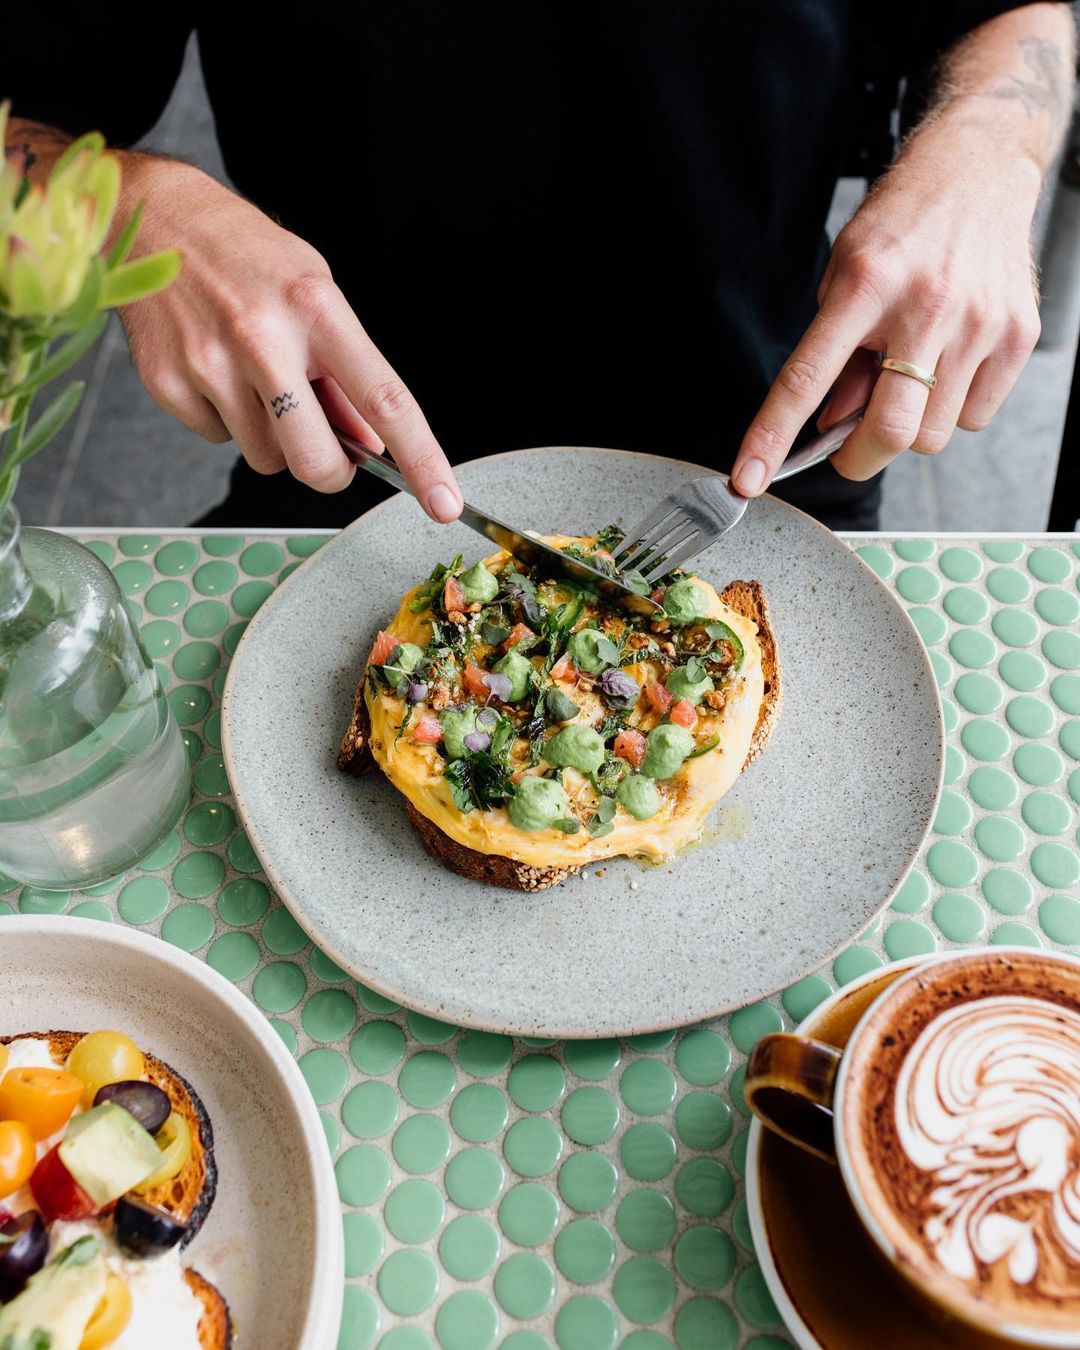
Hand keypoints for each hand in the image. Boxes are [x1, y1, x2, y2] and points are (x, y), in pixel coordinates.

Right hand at [108, 157, 462, 520]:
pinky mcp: (168, 384)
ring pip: (266, 458)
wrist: (153, 217)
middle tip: (327, 447)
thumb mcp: (317, 293)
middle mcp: (263, 338)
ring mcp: (209, 363)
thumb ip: (347, 371)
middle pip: (316, 460)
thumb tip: (373, 445)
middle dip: (329, 470)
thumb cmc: (248, 256)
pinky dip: (227, 419)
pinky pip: (219, 440)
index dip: (422, 459)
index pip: (385, 400)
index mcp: (316, 309)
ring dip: (273, 437)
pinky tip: (216, 370)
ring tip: (256, 377)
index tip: (445, 502)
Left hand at [730, 115, 1042, 494]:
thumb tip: (829, 425)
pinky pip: (975, 418)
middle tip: (847, 448)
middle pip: (889, 432)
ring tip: (908, 379)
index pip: (807, 380)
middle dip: (858, 458)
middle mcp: (925, 305)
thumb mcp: (844, 274)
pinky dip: (953, 411)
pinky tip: (947, 367)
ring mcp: (977, 323)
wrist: (979, 170)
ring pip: (932, 435)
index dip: (772, 437)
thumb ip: (835, 353)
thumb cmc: (902, 227)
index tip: (749, 480)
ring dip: (909, 428)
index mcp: (864, 285)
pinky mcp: (1017, 336)